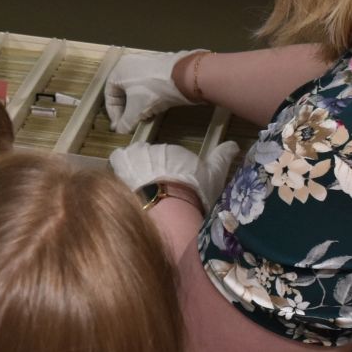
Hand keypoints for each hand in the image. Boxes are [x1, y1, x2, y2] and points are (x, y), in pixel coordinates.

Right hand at [103, 50, 199, 132]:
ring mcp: (146, 64)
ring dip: (138, 106)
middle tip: (130, 124)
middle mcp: (129, 64)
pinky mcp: (160, 67)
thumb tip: (120, 131)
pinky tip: (155, 108)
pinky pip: (149, 86)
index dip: (113, 114)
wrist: (183, 77)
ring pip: (137, 89)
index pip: (109, 95)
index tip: (119, 127)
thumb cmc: (151, 91)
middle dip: (126, 110)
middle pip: (123, 92)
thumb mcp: (135, 110)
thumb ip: (125, 123)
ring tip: (143, 118)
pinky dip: (149, 98)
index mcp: (118, 70)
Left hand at [108, 141, 240, 209]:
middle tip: (153, 188)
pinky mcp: (118, 168)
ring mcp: (134, 158)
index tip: (169, 183)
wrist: (169, 207)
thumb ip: (222, 158)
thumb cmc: (194, 191)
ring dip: (131, 169)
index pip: (167, 156)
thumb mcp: (214, 175)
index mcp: (173, 150)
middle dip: (148, 168)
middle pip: (148, 156)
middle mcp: (153, 149)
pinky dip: (118, 172)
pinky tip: (122, 186)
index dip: (167, 168)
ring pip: (130, 159)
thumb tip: (235, 144)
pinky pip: (115, 164)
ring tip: (136, 188)